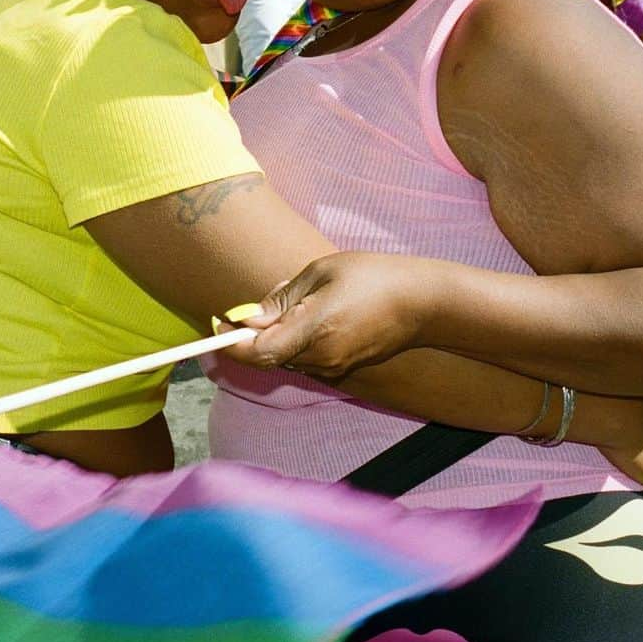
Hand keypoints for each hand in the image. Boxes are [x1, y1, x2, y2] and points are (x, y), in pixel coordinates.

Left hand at [220, 252, 424, 377]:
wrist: (424, 302)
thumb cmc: (373, 276)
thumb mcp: (322, 272)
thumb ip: (283, 298)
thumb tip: (248, 318)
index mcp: (315, 330)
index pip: (259, 352)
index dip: (232, 343)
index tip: (218, 325)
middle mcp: (322, 357)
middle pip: (269, 357)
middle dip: (253, 336)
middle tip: (251, 308)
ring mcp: (334, 368)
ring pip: (287, 358)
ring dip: (276, 337)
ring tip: (297, 303)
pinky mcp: (343, 369)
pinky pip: (306, 359)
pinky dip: (296, 342)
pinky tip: (314, 315)